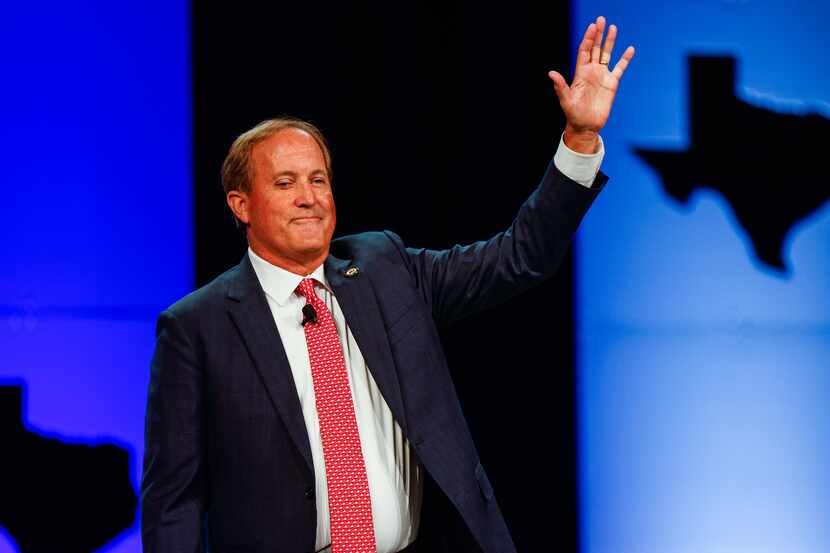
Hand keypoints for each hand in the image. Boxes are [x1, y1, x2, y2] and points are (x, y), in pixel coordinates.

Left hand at [548, 16, 634, 152]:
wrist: (586, 126)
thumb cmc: (573, 114)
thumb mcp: (565, 100)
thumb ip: (560, 86)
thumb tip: (551, 73)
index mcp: (580, 73)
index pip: (584, 51)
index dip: (588, 38)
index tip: (592, 26)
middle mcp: (591, 72)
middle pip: (595, 48)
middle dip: (598, 34)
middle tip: (601, 19)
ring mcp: (602, 76)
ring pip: (607, 55)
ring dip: (610, 42)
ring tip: (613, 28)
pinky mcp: (612, 84)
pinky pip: (620, 68)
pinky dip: (625, 59)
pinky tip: (630, 49)